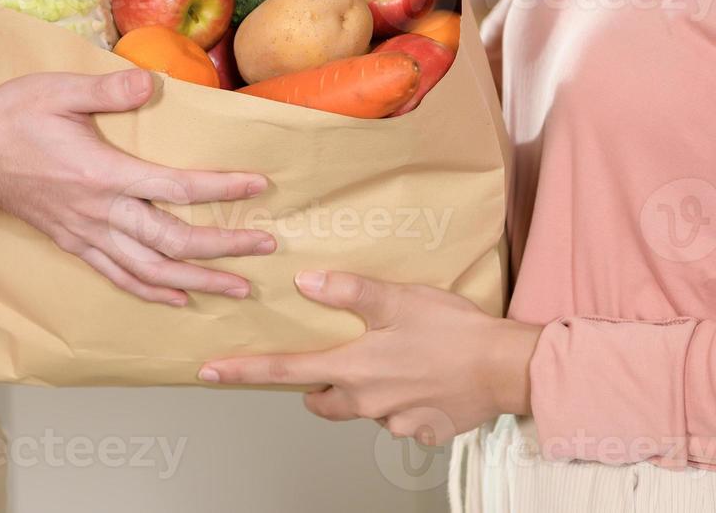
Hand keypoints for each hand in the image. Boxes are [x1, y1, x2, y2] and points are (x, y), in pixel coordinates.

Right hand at [0, 69, 275, 305]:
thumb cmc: (13, 117)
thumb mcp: (58, 90)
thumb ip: (107, 90)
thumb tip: (151, 83)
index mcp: (102, 175)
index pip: (175, 188)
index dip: (221, 189)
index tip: (259, 186)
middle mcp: (99, 213)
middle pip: (171, 241)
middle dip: (222, 249)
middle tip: (265, 249)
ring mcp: (85, 234)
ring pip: (149, 270)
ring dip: (196, 281)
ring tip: (237, 288)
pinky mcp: (73, 242)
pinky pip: (119, 276)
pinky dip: (152, 290)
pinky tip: (178, 298)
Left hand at [199, 270, 541, 445]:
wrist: (506, 368)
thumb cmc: (455, 331)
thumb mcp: (398, 298)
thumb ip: (350, 291)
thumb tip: (306, 283)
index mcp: (355, 368)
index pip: (286, 371)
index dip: (243, 371)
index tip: (210, 372)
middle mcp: (368, 401)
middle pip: (322, 399)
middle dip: (318, 384)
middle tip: (335, 359)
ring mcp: (395, 420)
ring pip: (362, 407)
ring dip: (367, 388)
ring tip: (397, 357)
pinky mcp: (422, 431)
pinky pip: (400, 417)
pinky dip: (404, 399)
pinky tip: (424, 376)